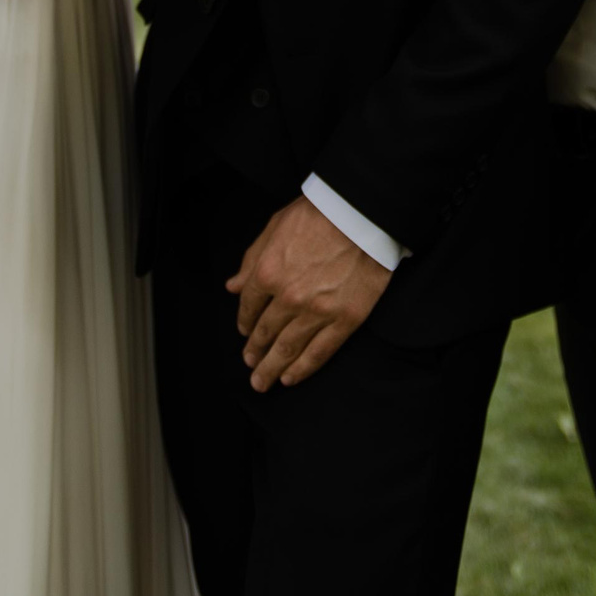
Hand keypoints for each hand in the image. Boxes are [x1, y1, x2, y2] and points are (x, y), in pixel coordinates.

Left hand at [226, 195, 391, 390]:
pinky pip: (320, 352)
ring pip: (288, 349)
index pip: (248, 306)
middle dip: (254, 352)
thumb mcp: (275, 226)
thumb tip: (232, 286)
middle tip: (250, 365)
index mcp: (267, 272)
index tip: (244, 332)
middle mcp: (288, 298)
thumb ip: (252, 259)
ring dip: (272, 368)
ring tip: (263, 382)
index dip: (244, 321)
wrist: (362, 213)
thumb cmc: (319, 213)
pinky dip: (303, 369)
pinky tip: (291, 378)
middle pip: (265, 332)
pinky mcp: (345, 320)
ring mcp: (317, 312)